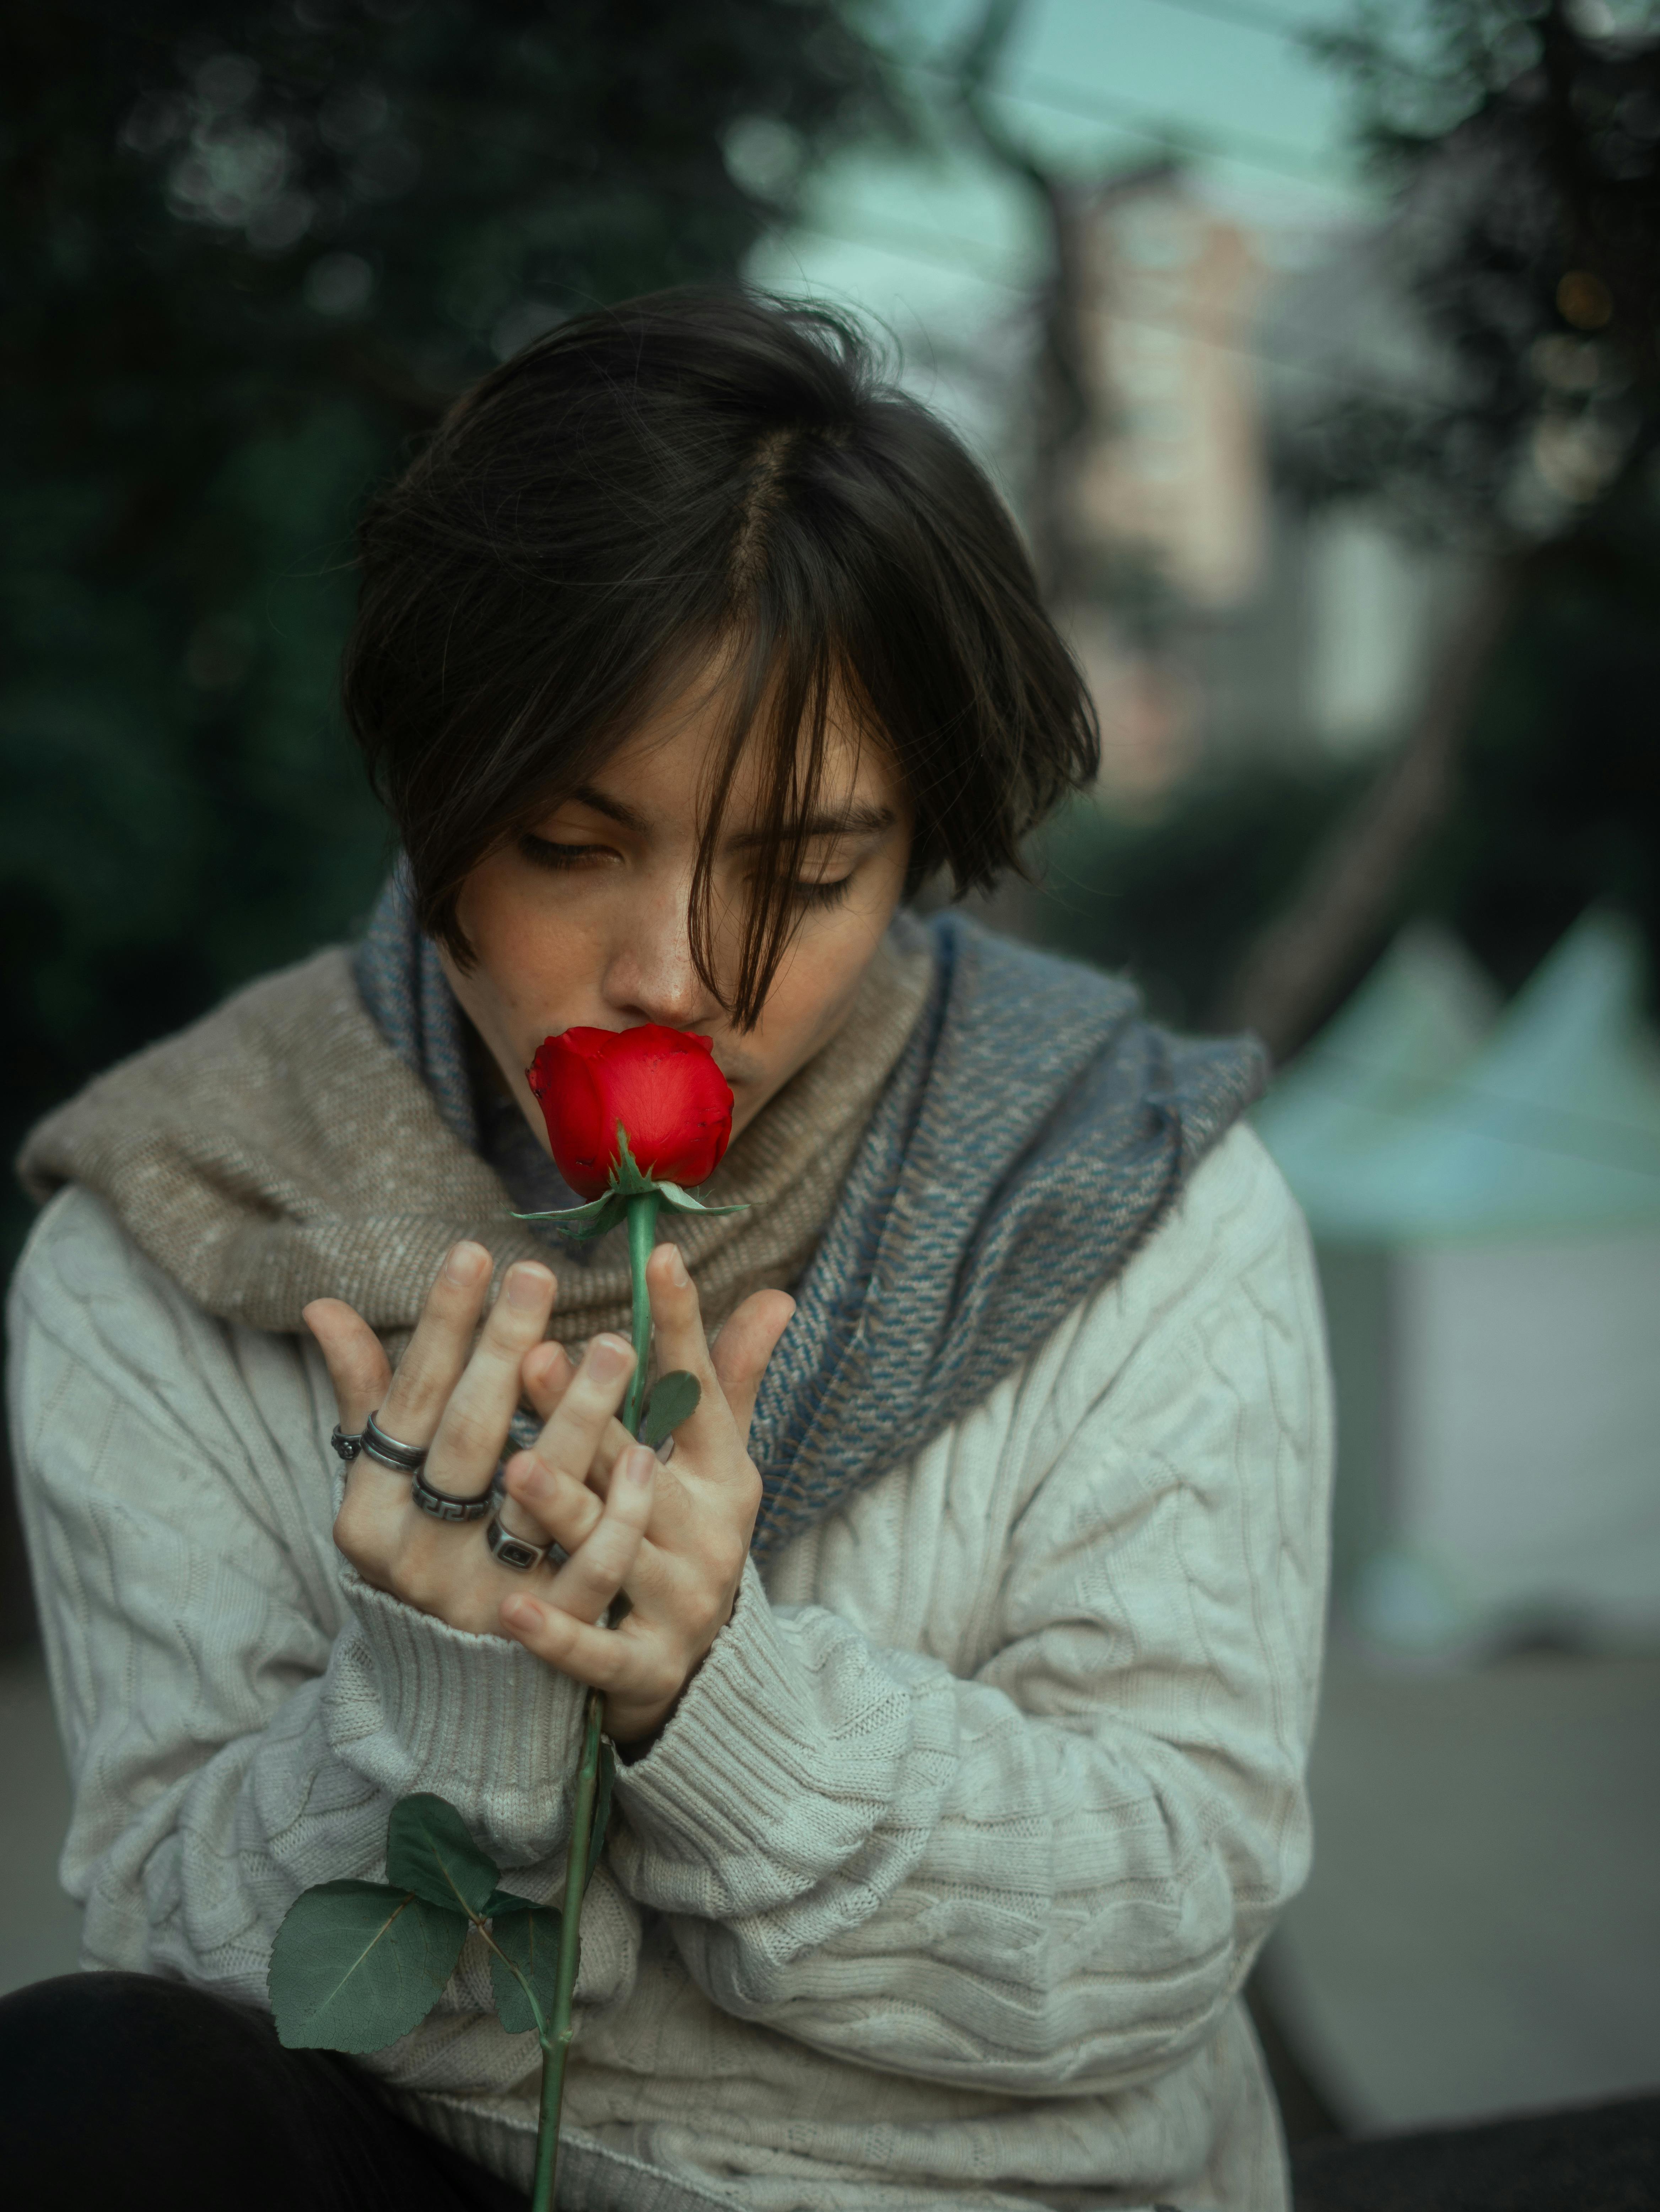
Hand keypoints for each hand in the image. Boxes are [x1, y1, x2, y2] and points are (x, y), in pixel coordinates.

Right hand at [304, 1243, 654, 1640]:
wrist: (451, 1694)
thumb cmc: (423, 1550)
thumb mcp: (385, 1486)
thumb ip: (370, 1398)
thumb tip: (325, 1307)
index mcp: (369, 1513)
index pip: (409, 1403)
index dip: (440, 1328)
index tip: (473, 1255)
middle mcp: (416, 1558)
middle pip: (466, 1441)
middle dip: (503, 1352)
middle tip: (539, 1273)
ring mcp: (481, 1599)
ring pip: (533, 1500)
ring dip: (576, 1419)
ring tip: (614, 1342)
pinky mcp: (548, 1634)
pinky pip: (587, 1570)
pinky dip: (613, 1514)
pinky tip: (643, 1453)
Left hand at [494, 1245, 791, 1745]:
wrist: (709, 1676)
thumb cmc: (691, 1537)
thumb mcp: (719, 1462)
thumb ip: (732, 1380)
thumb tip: (776, 1295)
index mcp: (721, 1476)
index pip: (702, 1391)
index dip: (682, 1326)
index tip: (659, 1257)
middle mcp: (705, 1535)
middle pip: (641, 1467)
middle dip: (590, 1413)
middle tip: (534, 1355)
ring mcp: (679, 1604)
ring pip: (615, 1551)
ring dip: (566, 1510)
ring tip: (515, 1468)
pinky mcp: (645, 1669)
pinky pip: (596, 1651)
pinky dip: (555, 1634)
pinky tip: (510, 1607)